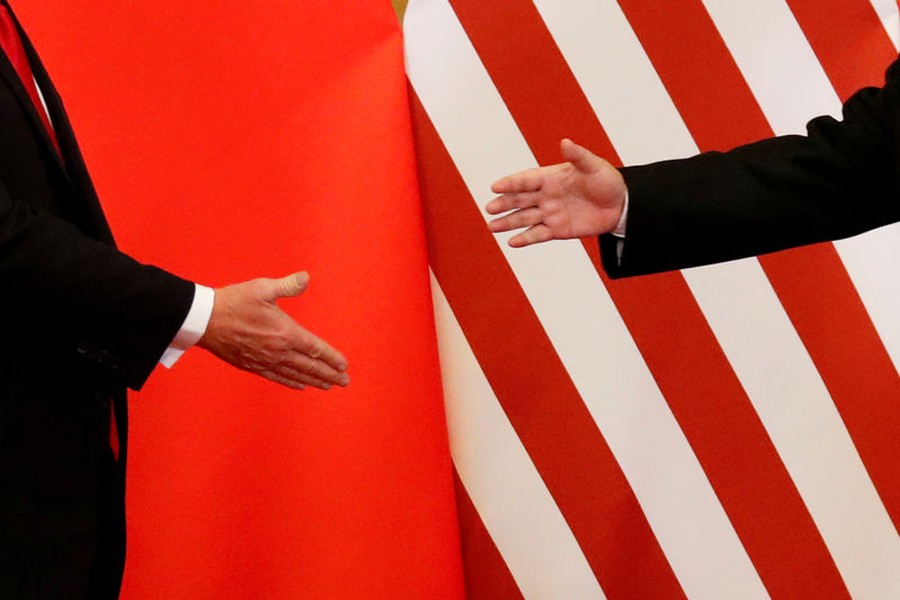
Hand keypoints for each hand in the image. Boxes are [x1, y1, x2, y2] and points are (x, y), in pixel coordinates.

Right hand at [197, 272, 348, 390]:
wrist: (205, 319)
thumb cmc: (235, 301)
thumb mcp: (262, 288)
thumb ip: (288, 285)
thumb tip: (306, 277)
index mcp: (284, 332)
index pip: (315, 348)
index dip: (331, 357)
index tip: (344, 365)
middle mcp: (278, 350)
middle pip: (309, 366)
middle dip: (329, 374)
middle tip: (344, 381)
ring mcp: (265, 360)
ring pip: (295, 374)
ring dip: (314, 380)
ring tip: (328, 386)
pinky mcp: (252, 365)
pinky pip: (277, 377)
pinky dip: (291, 382)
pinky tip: (300, 385)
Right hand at [486, 139, 626, 246]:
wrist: (620, 205)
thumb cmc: (607, 181)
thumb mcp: (594, 166)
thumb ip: (578, 156)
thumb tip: (565, 142)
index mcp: (551, 177)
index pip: (526, 180)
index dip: (510, 183)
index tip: (495, 186)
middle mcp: (546, 195)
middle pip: (520, 200)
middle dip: (504, 204)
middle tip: (490, 208)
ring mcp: (550, 213)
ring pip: (524, 218)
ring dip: (508, 222)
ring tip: (492, 227)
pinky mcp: (557, 230)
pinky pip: (538, 234)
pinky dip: (525, 239)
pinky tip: (512, 242)